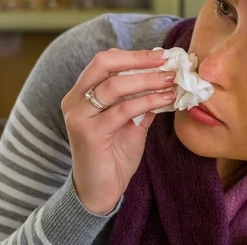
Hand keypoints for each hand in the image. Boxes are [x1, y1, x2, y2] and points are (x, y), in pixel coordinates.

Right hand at [61, 49, 175, 214]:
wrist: (101, 191)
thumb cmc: (115, 155)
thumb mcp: (132, 122)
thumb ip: (142, 100)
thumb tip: (167, 78)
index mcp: (82, 93)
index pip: (105, 61)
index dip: (134, 55)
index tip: (162, 54)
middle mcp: (75, 100)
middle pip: (103, 64)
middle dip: (138, 59)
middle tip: (166, 61)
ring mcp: (79, 117)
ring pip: (115, 86)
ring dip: (148, 80)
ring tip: (171, 80)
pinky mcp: (89, 134)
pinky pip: (123, 110)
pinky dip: (148, 101)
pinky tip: (166, 100)